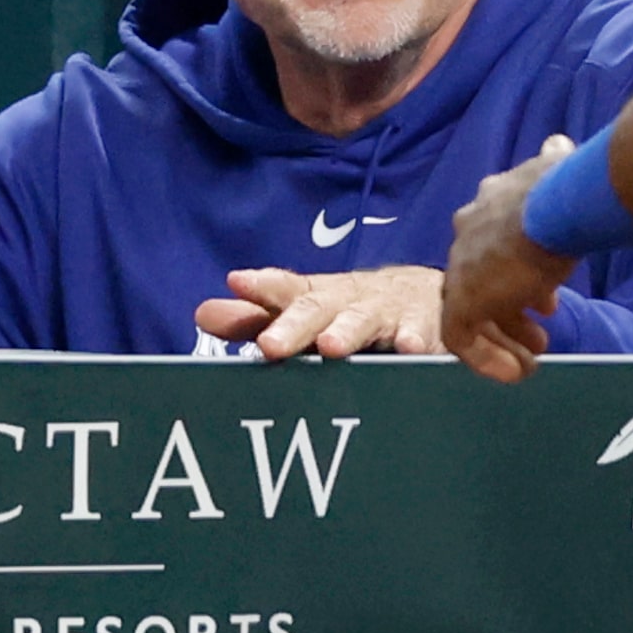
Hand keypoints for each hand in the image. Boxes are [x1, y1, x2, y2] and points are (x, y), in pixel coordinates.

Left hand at [195, 265, 444, 359]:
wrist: (431, 294)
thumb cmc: (354, 308)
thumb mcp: (307, 309)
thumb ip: (257, 317)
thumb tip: (202, 314)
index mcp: (318, 297)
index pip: (286, 290)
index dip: (262, 287)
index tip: (237, 282)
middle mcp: (349, 300)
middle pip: (319, 309)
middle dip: (295, 325)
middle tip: (270, 345)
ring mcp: (388, 313)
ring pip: (365, 321)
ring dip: (348, 331)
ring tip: (331, 347)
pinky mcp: (426, 329)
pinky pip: (422, 336)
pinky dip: (417, 342)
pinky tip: (409, 351)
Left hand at [441, 134, 577, 383]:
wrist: (553, 208)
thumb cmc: (564, 191)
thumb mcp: (555, 171)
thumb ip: (552, 164)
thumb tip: (558, 144)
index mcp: (487, 202)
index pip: (491, 243)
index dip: (520, 272)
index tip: (547, 298)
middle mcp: (467, 234)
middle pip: (482, 279)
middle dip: (511, 308)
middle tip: (540, 329)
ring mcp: (461, 270)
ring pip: (473, 312)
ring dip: (504, 336)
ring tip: (533, 355)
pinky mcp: (460, 303)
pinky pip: (464, 341)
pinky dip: (489, 360)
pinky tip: (517, 372)